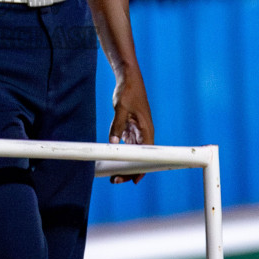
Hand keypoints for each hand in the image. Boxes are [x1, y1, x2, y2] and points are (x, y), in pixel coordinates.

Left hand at [107, 66, 153, 183]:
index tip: (134, 181)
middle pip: (139, 157)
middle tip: (114, 179)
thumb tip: (113, 143)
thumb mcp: (121, 108)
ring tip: (112, 172)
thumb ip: (117, 126)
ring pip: (132, 152)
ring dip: (123, 162)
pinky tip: (112, 158)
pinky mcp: (131, 127)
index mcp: (147, 129)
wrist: (128, 78)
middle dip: (128, 169)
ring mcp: (138, 130)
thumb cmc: (128, 91)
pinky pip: (127, 144)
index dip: (141, 169)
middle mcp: (144, 132)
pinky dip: (120, 152)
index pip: (147, 155)